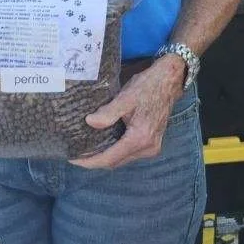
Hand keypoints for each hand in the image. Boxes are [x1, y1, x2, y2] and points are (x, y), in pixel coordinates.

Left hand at [70, 57, 184, 169]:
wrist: (168, 81)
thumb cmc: (148, 87)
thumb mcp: (125, 97)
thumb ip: (108, 112)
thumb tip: (90, 122)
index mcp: (140, 138)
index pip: (110, 158)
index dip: (90, 161)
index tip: (74, 159)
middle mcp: (147, 148)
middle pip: (116, 162)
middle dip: (96, 161)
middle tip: (76, 154)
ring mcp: (152, 148)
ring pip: (122, 159)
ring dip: (106, 157)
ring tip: (87, 150)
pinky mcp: (152, 144)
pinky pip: (130, 153)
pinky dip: (116, 151)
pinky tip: (104, 144)